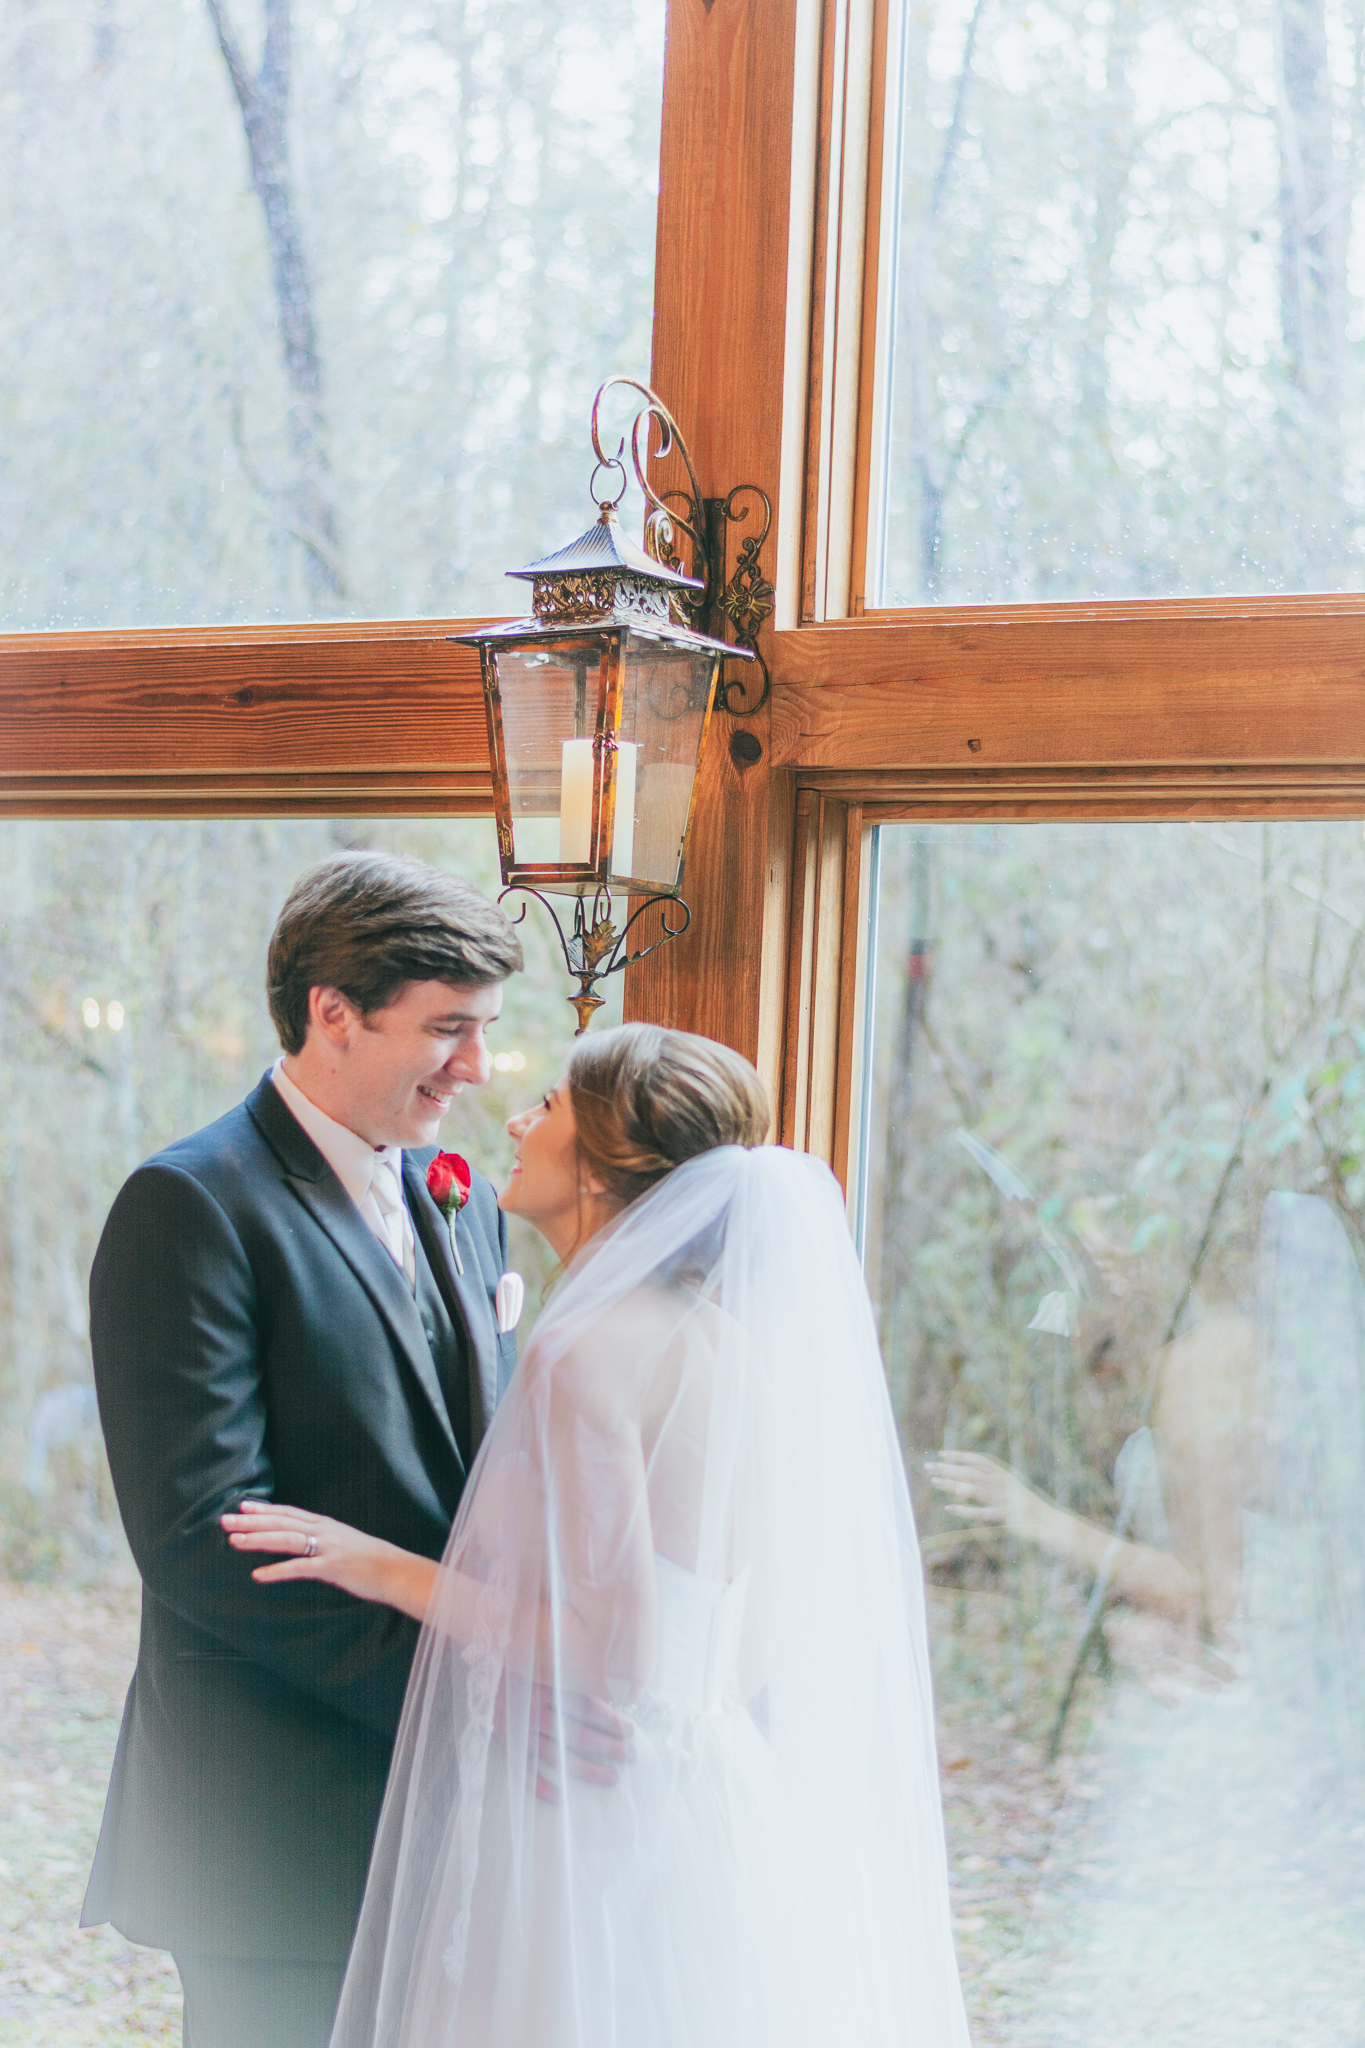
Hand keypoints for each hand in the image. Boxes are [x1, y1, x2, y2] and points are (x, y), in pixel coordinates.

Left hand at [221, 1499, 404, 1605]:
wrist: (395, 1570)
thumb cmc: (370, 1559)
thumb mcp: (343, 1542)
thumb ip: (322, 1539)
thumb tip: (303, 1542)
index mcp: (325, 1524)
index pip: (289, 1512)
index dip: (264, 1509)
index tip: (242, 1506)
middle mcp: (323, 1531)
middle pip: (281, 1522)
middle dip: (251, 1521)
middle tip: (225, 1520)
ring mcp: (327, 1548)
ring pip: (286, 1539)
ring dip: (258, 1540)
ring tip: (234, 1541)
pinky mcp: (331, 1567)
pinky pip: (299, 1568)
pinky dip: (277, 1571)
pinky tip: (258, 1575)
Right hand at [495, 1677, 634, 1804]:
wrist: (485, 1674)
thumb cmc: (527, 1669)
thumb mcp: (549, 1665)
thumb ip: (573, 1678)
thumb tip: (611, 1694)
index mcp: (547, 1686)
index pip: (585, 1706)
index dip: (609, 1719)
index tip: (630, 1730)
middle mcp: (533, 1710)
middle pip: (575, 1734)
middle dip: (606, 1747)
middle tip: (630, 1756)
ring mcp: (520, 1731)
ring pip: (556, 1757)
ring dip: (586, 1769)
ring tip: (612, 1778)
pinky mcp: (509, 1746)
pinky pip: (524, 1772)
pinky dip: (541, 1787)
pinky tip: (562, 1798)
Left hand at [924, 1449, 1041, 1534]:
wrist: (1052, 1523)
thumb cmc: (1030, 1508)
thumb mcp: (1013, 1489)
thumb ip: (996, 1483)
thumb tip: (973, 1478)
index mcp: (1005, 1475)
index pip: (979, 1460)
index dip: (959, 1455)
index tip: (941, 1453)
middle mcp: (1003, 1483)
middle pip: (971, 1472)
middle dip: (948, 1468)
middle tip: (927, 1467)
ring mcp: (1004, 1499)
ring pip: (973, 1489)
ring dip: (952, 1485)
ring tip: (934, 1482)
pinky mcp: (1006, 1516)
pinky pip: (981, 1513)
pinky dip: (965, 1510)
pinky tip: (950, 1508)